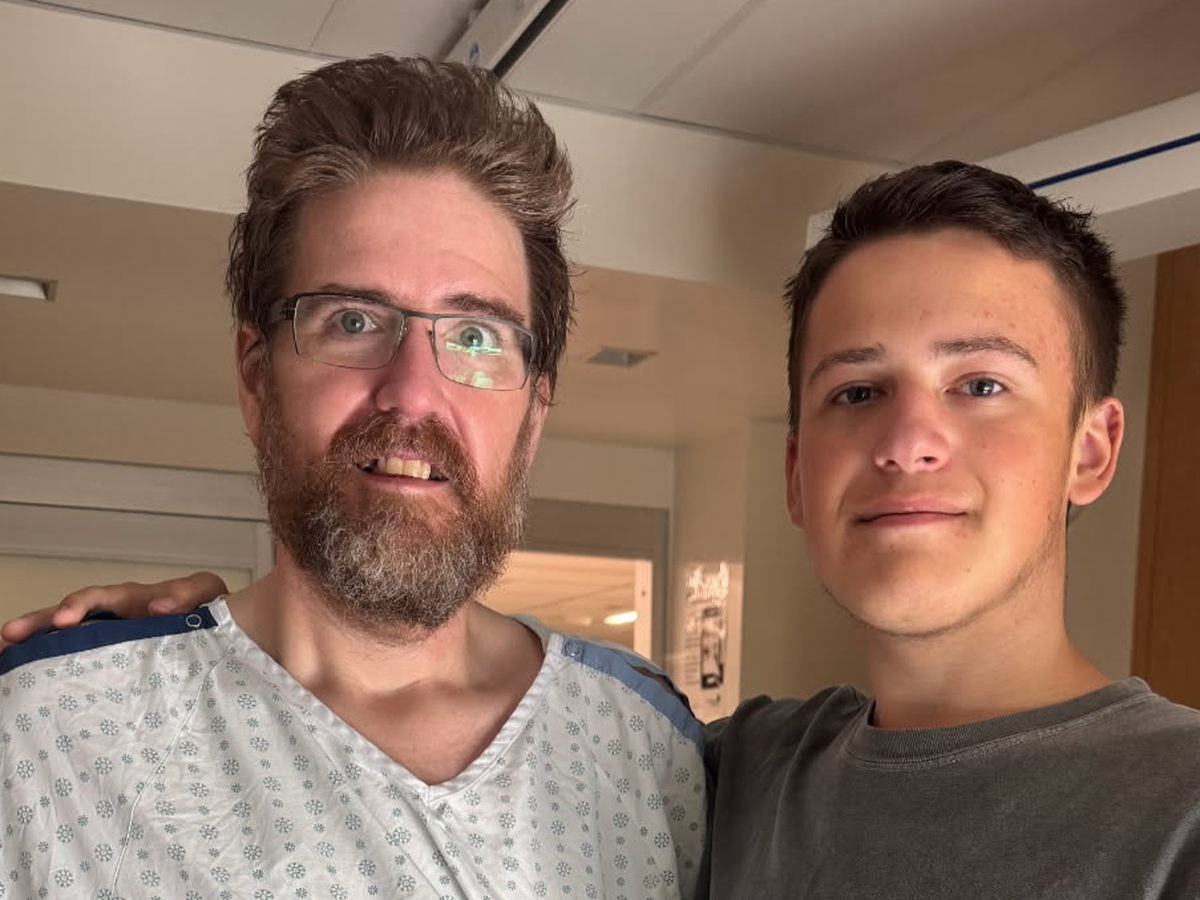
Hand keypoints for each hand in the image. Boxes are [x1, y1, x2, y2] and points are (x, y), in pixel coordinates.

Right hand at [0, 571, 228, 646]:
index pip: (100, 597)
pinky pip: (84, 659)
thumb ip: (188, 593)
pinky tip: (34, 678)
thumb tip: (159, 605)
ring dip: (38, 644)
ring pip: (69, 638)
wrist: (225, 630)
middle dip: (40, 623)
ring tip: (7, 654)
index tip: (63, 621)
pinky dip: (57, 664)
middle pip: (71, 615)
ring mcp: (112, 638)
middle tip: (10, 635)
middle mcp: (115, 617)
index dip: (80, 604)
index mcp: (135, 599)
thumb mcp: (206, 593)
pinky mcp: (116, 660)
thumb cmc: (211, 608)